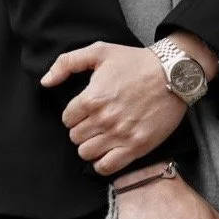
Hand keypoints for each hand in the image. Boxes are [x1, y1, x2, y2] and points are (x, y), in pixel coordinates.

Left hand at [40, 42, 186, 176]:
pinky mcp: (136, 146)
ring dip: (90, 146)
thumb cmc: (136, 61)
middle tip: (94, 121)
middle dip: (81, 129)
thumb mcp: (100, 51)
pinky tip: (108, 150)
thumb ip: (67, 63)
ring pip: (87, 154)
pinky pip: (106, 167)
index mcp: (92, 97)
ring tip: (101, 135)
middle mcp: (104, 119)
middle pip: (75, 138)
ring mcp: (121, 135)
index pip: (67, 119)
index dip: (74, 114)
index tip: (85, 110)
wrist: (172, 74)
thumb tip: (45, 81)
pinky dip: (102, 162)